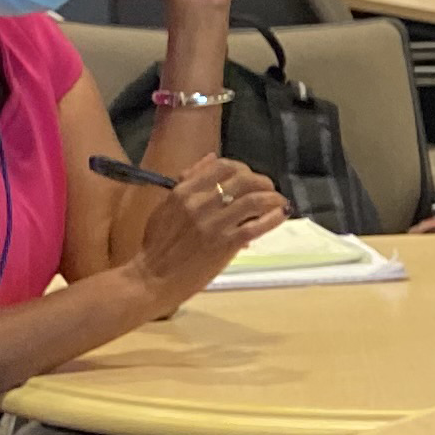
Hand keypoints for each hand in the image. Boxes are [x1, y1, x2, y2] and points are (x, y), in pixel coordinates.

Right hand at [128, 159, 285, 303]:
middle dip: (262, 182)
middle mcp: (200, 203)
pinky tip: (281, 216)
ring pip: (254, 200)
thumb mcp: (166, 205)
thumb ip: (187, 181)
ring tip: (279, 202)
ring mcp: (214, 224)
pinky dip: (273, 218)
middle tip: (269, 189)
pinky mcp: (225, 244)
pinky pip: (256, 226)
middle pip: (243, 180)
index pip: (222, 167)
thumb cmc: (157, 244)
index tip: (250, 177)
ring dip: (273, 198)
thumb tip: (211, 157)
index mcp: (184, 191)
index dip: (243, 168)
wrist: (152, 277)